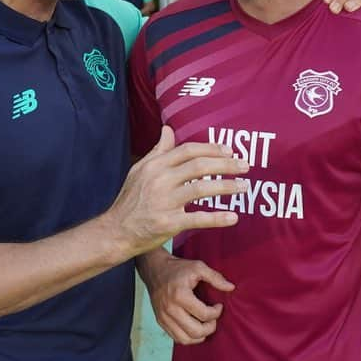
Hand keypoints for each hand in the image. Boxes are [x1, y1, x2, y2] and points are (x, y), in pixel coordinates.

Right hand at [106, 126, 248, 257]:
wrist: (116, 231)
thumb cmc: (130, 200)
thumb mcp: (139, 171)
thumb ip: (157, 151)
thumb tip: (168, 129)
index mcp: (155, 165)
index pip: (188, 150)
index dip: (211, 149)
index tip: (230, 151)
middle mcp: (160, 180)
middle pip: (199, 166)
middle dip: (225, 164)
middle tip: (245, 166)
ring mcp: (165, 201)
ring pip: (202, 189)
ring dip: (226, 186)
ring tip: (243, 186)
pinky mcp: (169, 223)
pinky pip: (198, 218)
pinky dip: (217, 218)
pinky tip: (233, 217)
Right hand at [146, 255, 233, 343]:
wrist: (154, 269)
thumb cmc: (177, 268)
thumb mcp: (198, 267)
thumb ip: (215, 277)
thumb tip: (231, 288)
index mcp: (180, 295)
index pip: (204, 314)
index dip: (216, 313)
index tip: (219, 306)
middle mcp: (170, 309)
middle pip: (195, 331)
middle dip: (210, 328)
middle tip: (213, 319)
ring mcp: (164, 317)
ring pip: (185, 339)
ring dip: (200, 336)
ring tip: (205, 325)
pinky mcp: (160, 321)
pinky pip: (176, 338)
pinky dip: (188, 337)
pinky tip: (194, 327)